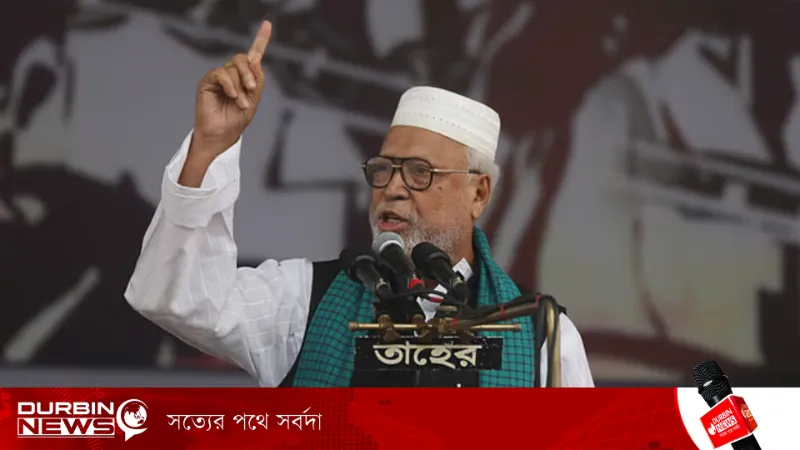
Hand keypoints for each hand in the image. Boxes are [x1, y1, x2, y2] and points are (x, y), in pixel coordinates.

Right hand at [191, 21, 271, 156]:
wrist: (222, 134)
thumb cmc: (237, 119)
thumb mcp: (254, 99)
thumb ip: (256, 80)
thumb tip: (255, 60)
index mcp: (245, 77)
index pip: (253, 55)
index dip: (261, 39)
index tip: (267, 24)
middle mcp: (232, 74)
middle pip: (243, 59)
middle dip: (250, 73)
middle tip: (252, 90)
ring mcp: (219, 77)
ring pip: (234, 67)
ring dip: (241, 86)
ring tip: (241, 102)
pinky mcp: (208, 81)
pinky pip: (221, 73)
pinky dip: (230, 84)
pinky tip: (232, 96)